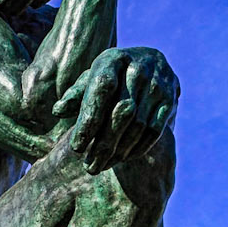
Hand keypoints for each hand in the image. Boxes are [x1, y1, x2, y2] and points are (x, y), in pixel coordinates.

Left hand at [53, 46, 178, 172]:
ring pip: (138, 125)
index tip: (77, 148)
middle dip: (103, 144)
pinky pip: (154, 130)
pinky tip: (123, 158)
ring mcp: (158, 84)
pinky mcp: (170, 100)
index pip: (101, 89)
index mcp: (113, 59)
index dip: (88, 120)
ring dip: (119, 150)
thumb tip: (58, 111)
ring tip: (102, 166)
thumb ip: (75, 95)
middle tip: (89, 167)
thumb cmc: (111, 77)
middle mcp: (139, 68)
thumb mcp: (90, 79)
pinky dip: (138, 148)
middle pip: (121, 112)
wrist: (150, 64)